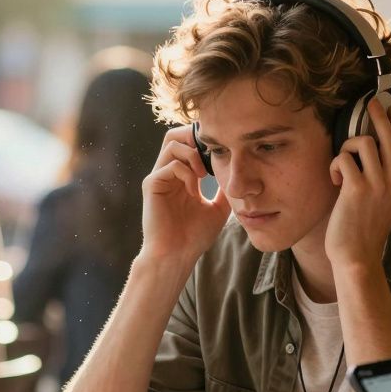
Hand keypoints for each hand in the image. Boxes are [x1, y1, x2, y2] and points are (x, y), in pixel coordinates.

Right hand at [139, 125, 230, 264]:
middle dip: (194, 137)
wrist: (177, 256)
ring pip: (172, 144)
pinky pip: (170, 165)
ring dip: (192, 155)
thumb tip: (238, 176)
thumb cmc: (194, 237)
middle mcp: (167, 173)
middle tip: (211, 153)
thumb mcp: (218, 209)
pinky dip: (187, 173)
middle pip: (174, 135)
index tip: (222, 153)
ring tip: (204, 175)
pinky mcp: (152, 185)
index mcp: (181, 177)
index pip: (187, 144)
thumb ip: (224, 190)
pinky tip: (194, 190)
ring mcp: (158, 178)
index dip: (204, 142)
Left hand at [325, 102, 390, 270]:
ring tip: (342, 164)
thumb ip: (386, 179)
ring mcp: (378, 185)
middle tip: (369, 103)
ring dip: (347, 146)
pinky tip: (335, 179)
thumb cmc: (365, 229)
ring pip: (364, 143)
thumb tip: (375, 149)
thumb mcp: (386, 202)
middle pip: (389, 136)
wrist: (357, 256)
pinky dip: (335, 164)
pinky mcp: (357, 190)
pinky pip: (344, 158)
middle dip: (378, 115)